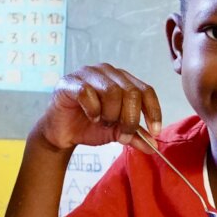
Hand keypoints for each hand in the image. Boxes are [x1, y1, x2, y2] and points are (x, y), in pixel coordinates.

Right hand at [36, 64, 161, 152]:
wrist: (62, 133)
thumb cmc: (89, 126)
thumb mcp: (117, 132)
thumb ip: (135, 135)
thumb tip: (154, 144)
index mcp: (122, 80)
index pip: (145, 90)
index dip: (153, 111)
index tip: (154, 131)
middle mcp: (107, 72)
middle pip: (131, 92)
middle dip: (129, 119)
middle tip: (122, 134)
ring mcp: (87, 74)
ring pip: (111, 91)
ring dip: (110, 115)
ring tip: (103, 123)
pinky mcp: (70, 82)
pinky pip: (87, 93)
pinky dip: (93, 110)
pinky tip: (91, 117)